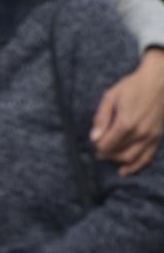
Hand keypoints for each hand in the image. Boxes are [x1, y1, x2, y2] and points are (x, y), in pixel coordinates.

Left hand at [91, 49, 163, 175]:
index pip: (107, 144)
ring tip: (109, 159)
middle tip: (99, 151)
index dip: (97, 146)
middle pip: (118, 154)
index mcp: (126, 123)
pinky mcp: (158, 138)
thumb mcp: (110, 97)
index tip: (94, 142)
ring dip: (118, 161)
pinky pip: (148, 157)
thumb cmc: (133, 86)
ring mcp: (151, 137)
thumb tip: (94, 137)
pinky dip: (136, 166)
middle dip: (106, 155)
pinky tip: (126, 171)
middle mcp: (140, 133)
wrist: (159, 81)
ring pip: (132, 158)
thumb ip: (101, 118)